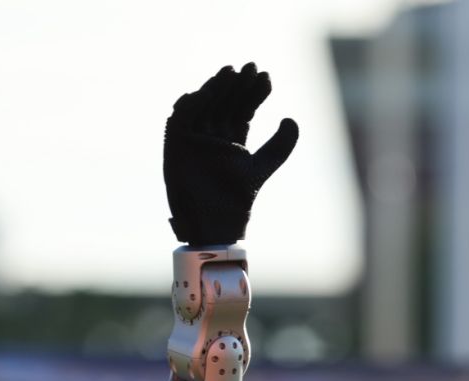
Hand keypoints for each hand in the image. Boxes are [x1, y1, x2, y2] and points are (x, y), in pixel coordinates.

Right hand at [164, 62, 299, 243]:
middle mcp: (212, 137)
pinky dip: (191, 105)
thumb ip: (279, 146)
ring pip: (204, 107)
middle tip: (250, 68)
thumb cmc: (236, 201)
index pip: (243, 109)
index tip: (266, 77)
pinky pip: (181, 120)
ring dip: (216, 88)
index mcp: (232, 140)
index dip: (254, 93)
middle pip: (224, 103)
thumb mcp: (261, 167)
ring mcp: (194, 140)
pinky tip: (207, 92)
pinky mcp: (176, 147)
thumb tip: (292, 119)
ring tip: (231, 73)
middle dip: (236, 85)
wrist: (216, 225)